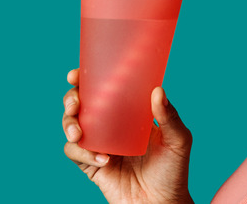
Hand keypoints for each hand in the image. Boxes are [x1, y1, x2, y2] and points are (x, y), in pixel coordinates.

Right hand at [62, 69, 193, 203]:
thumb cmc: (173, 172)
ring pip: (70, 126)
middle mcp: (109, 126)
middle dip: (70, 99)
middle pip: (79, 105)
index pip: (102, 89)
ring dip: (68, 124)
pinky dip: (82, 153)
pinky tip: (102, 159)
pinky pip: (75, 153)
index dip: (85, 79)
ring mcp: (98, 145)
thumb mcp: (178, 140)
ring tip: (78, 132)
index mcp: (127, 113)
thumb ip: (169, 117)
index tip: (75, 74)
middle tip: (75, 103)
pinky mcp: (91, 166)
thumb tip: (158, 90)